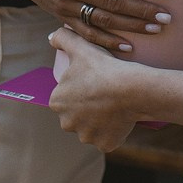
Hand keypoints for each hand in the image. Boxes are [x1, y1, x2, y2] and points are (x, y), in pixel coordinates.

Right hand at [0, 0, 169, 53]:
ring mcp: (66, 5)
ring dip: (131, 26)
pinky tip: (128, 46)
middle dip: (141, 9)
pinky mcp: (62, 17)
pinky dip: (107, 42)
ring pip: (103, 19)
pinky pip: (87, 33)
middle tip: (166, 15)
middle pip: (112, 1)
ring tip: (156, 28)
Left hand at [46, 29, 142, 152]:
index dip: (79, 90)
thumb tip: (50, 37)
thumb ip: (62, 38)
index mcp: (57, 102)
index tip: (92, 83)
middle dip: (86, 110)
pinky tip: (119, 122)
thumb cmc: (103, 68)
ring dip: (99, 122)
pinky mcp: (105, 145)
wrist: (131, 89)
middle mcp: (67, 123)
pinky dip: (112, 133)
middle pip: (76, 116)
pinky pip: (107, 140)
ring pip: (91, 129)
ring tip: (112, 107)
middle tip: (103, 94)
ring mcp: (86, 137)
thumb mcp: (81, 47)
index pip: (66, 98)